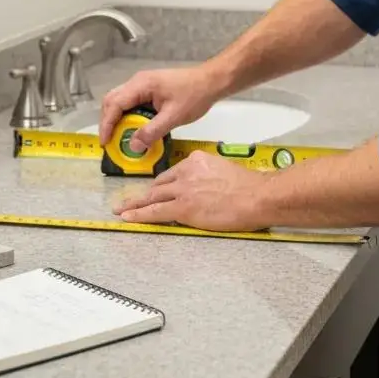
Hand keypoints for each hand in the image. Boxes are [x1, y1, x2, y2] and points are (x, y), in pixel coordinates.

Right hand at [99, 65, 220, 150]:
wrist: (212, 81)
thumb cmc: (195, 95)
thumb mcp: (174, 117)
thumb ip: (152, 132)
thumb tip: (133, 146)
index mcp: (141, 85)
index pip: (114, 104)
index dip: (107, 124)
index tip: (106, 143)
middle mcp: (138, 82)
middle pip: (112, 101)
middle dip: (108, 122)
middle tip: (111, 142)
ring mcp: (143, 84)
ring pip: (121, 101)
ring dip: (118, 119)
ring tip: (121, 138)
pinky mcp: (150, 89)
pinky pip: (132, 103)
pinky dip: (129, 116)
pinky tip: (135, 129)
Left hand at [112, 152, 271, 231]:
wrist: (257, 196)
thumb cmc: (248, 187)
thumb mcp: (223, 170)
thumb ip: (207, 176)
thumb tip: (202, 189)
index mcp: (197, 160)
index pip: (172, 174)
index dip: (161, 186)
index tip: (155, 191)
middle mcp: (187, 171)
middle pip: (159, 184)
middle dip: (144, 194)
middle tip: (127, 200)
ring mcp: (183, 189)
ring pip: (153, 197)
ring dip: (135, 204)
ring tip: (122, 210)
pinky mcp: (183, 207)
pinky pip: (155, 211)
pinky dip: (139, 215)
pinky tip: (129, 217)